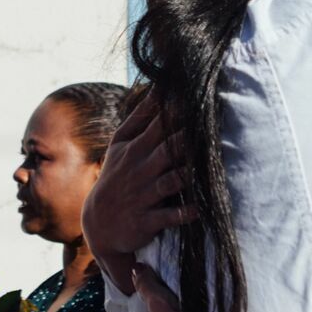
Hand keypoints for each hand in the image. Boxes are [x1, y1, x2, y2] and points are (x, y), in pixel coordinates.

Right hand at [83, 92, 193, 293]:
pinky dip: (183, 213)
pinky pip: (168, 216)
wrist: (100, 222)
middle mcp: (140, 170)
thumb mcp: (120, 145)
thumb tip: (159, 88)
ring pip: (169, 182)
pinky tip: (199, 208)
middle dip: (187, 139)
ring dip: (188, 174)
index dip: (178, 114)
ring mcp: (143, 196)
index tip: (198, 100)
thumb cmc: (116, 175)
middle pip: (167, 150)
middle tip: (212, 127)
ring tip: (209, 165)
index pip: (158, 127)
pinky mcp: (147, 221)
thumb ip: (140, 117)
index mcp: (135, 149)